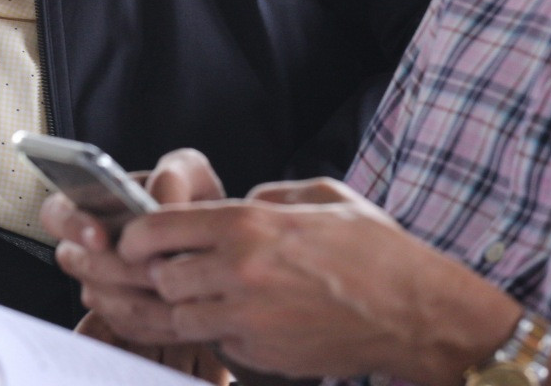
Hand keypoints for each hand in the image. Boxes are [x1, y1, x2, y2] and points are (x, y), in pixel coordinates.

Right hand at [48, 149, 229, 356]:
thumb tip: (155, 204)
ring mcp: (101, 284)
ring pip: (101, 298)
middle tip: (155, 267)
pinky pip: (125, 325)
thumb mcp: (190, 173)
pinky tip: (184, 308)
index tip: (100, 238)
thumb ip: (172, 177)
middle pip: (77, 263)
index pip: (55, 214)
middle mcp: (88, 247)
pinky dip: (154, 320)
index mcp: (90, 203)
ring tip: (178, 286)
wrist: (218, 243)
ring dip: (139, 294)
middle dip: (115, 267)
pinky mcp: (122, 316)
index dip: (72, 226)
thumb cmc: (194, 199)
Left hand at [91, 179, 513, 381]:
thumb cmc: (377, 252)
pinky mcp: (263, 355)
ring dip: (177, 307)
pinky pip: (219, 343)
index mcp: (249, 225)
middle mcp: (241, 272)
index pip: (158, 229)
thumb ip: (268, 198)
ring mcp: (250, 320)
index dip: (135, 234)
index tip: (132, 237)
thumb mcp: (320, 197)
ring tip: (184, 297)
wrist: (419, 313)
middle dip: (155, 274)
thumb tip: (239, 204)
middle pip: (161, 278)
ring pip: (180, 318)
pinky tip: (234, 319)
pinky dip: (217, 332)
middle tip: (159, 268)